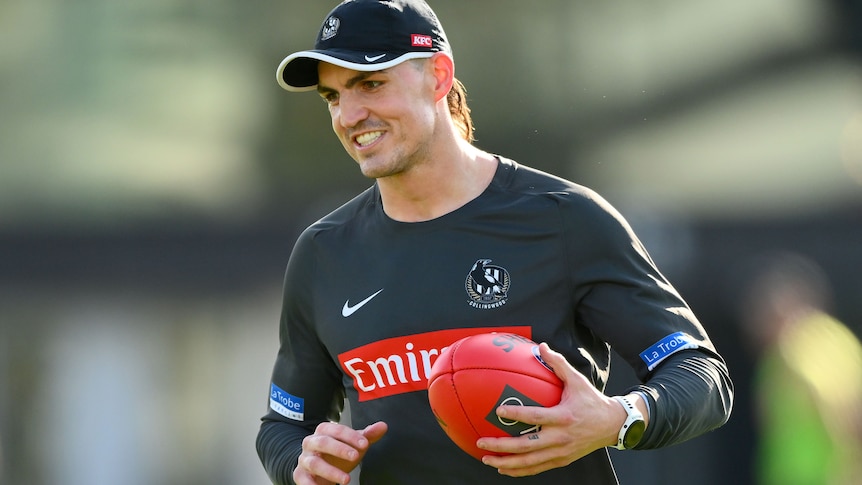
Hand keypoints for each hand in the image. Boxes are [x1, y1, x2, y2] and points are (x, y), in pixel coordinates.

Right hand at [293, 421, 387, 484]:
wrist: (316, 469)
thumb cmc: (335, 453)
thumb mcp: (352, 444)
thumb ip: (367, 436)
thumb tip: (383, 426)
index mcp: (324, 431)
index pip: (336, 429)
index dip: (351, 436)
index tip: (365, 444)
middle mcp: (311, 442)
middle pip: (323, 442)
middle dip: (340, 449)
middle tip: (355, 456)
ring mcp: (304, 459)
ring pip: (314, 463)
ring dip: (331, 471)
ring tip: (347, 479)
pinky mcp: (300, 475)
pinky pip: (302, 479)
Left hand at [476, 343, 624, 476]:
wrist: (613, 426)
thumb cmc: (592, 401)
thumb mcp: (578, 380)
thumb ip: (558, 364)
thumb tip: (541, 346)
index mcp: (563, 417)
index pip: (536, 417)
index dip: (517, 415)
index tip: (499, 411)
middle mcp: (561, 438)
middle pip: (527, 446)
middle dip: (502, 446)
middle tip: (482, 442)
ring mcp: (561, 452)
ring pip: (530, 462)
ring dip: (506, 463)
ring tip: (487, 460)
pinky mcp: (562, 460)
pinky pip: (537, 468)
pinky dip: (520, 470)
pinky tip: (504, 468)